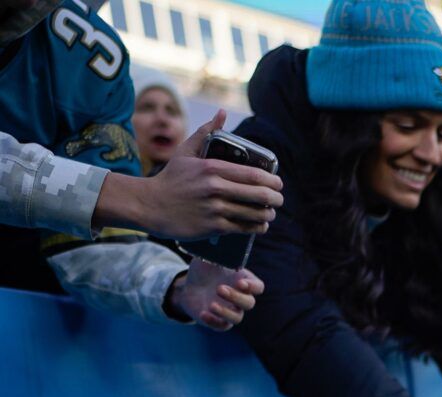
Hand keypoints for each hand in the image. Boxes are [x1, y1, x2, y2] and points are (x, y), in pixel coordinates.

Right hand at [96, 110, 283, 239]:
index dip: (273, 181)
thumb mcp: (186, 152)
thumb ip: (206, 133)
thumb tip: (222, 112)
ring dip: (268, 214)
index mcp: (212, 168)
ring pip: (255, 213)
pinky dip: (257, 227)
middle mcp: (215, 188)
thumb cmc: (171, 178)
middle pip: (260, 195)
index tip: (278, 184)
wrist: (151, 205)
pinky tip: (260, 224)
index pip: (254, 174)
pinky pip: (244, 228)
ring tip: (270, 212)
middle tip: (279, 200)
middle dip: (276, 199)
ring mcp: (215, 209)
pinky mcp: (213, 227)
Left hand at [165, 260, 262, 329]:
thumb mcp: (208, 258)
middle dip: (236, 297)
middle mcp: (241, 298)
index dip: (252, 286)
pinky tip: (203, 313)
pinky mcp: (219, 321)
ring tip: (212, 304)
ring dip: (226, 312)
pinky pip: (222, 326)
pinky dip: (214, 321)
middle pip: (249, 303)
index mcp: (243, 282)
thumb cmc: (204, 270)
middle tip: (220, 289)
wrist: (190, 286)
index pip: (258, 287)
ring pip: (237, 317)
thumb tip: (218, 238)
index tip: (240, 282)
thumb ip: (216, 252)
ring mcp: (231, 311)